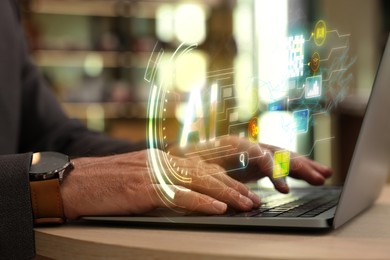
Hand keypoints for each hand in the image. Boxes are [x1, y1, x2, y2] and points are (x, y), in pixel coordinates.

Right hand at [60, 150, 259, 218]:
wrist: (72, 182)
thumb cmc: (103, 183)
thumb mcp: (137, 177)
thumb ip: (161, 180)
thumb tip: (183, 192)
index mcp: (161, 159)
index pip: (201, 166)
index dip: (224, 177)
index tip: (242, 189)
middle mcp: (161, 161)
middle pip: (206, 172)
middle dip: (234, 186)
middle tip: (253, 198)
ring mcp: (153, 172)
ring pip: (199, 181)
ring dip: (226, 194)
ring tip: (246, 204)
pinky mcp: (144, 187)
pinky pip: (180, 194)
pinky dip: (202, 202)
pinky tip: (219, 208)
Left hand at [171, 135, 331, 193]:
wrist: (186, 159)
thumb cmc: (188, 160)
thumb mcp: (189, 161)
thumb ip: (197, 161)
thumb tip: (195, 157)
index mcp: (231, 144)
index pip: (257, 152)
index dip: (272, 167)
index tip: (282, 187)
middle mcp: (246, 145)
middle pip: (277, 152)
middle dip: (299, 165)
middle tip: (319, 177)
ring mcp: (254, 153)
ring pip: (283, 157)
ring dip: (304, 166)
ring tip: (325, 175)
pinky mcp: (257, 164)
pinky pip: (281, 166)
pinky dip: (295, 172)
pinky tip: (310, 177)